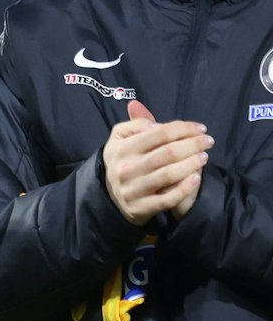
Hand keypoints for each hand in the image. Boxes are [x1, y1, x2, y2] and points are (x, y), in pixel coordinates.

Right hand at [104, 100, 207, 225]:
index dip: (184, 128)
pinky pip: (167, 198)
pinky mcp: (139, 208)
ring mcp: (132, 189)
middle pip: (168, 153)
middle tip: (208, 142)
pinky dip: (185, 188)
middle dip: (193, 144)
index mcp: (121, 148)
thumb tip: (145, 112)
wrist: (112, 198)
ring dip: (192, 164)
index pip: (159, 133)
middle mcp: (125, 168)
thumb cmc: (125, 161)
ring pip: (169, 174)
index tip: (201, 128)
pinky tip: (196, 178)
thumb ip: (136, 124)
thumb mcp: (122, 139)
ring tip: (204, 157)